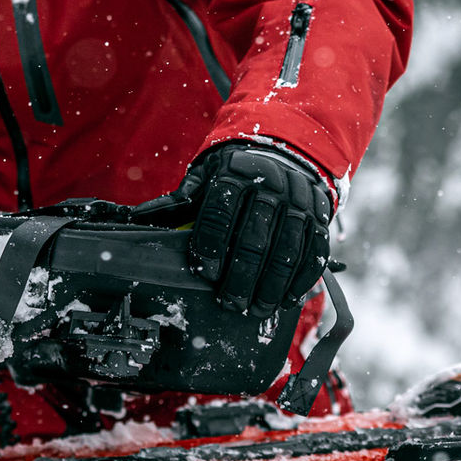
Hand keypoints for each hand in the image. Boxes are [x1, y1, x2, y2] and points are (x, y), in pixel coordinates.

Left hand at [179, 143, 332, 314]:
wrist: (284, 151)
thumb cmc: (236, 173)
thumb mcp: (206, 176)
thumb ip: (179, 201)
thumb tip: (139, 219)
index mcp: (236, 173)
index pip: (220, 214)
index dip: (210, 247)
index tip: (203, 273)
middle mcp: (272, 185)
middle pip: (253, 239)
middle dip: (240, 277)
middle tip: (229, 303)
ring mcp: (299, 202)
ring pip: (286, 252)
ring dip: (270, 286)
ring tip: (255, 309)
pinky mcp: (320, 218)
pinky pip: (314, 254)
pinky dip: (300, 281)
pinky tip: (286, 300)